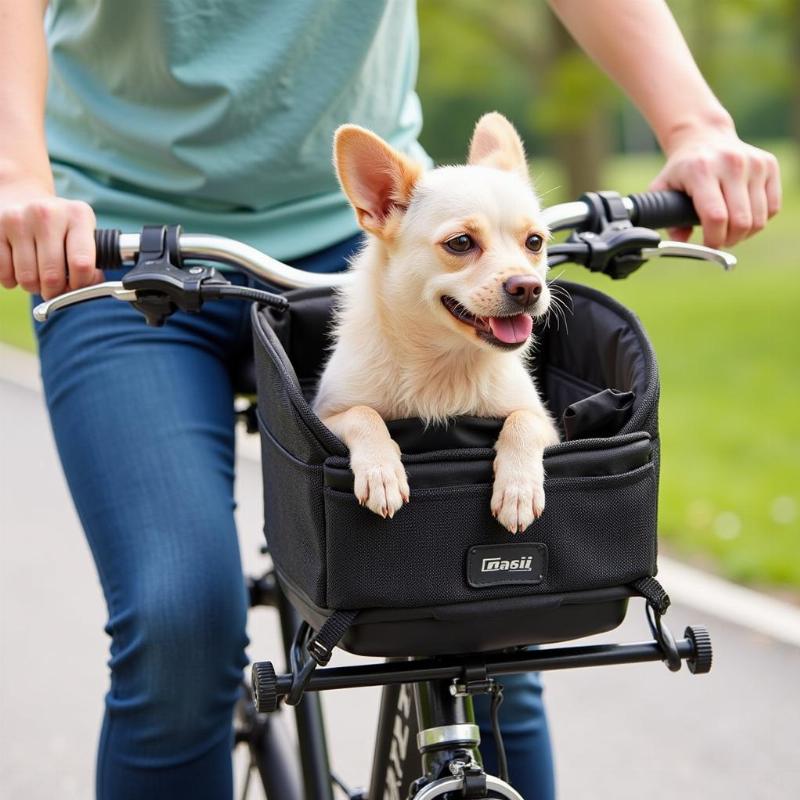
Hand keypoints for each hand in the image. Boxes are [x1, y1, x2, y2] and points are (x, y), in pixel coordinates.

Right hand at [0, 179, 99, 299]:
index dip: (80, 285)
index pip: (82, 264)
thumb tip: (89, 289)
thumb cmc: (60, 226)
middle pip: (52, 276)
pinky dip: (11, 280)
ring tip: (38, 278)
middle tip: (54, 289)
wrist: (23, 197)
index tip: (76, 286)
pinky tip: (18, 269)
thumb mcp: (83, 233)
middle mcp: (48, 213)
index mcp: (78, 215)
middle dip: (54, 291)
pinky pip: (4, 272)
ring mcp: (19, 219)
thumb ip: (92, 261)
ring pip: (27, 278)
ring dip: (33, 287)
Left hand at [650, 124, 780, 249]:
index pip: (716, 217)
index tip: (708, 246)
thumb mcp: (662, 189)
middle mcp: (731, 164)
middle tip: (719, 241)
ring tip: (730, 231)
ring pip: (759, 218)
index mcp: (701, 171)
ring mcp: (754, 163)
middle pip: (740, 221)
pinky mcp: (769, 164)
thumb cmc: (681, 170)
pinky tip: (743, 216)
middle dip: (729, 240)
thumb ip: (665, 217)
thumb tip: (680, 242)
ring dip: (745, 234)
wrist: (704, 137)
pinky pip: (772, 207)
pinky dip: (759, 220)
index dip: (713, 240)